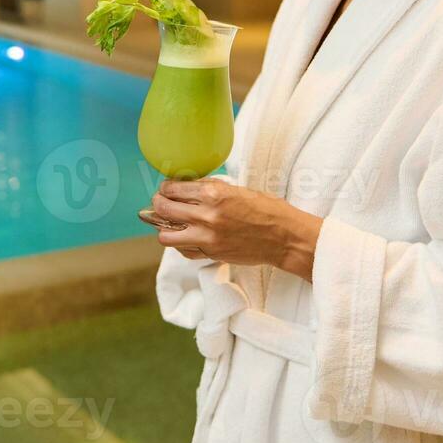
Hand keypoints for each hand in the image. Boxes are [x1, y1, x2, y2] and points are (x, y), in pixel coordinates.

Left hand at [151, 179, 322, 281]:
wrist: (284, 236)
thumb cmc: (265, 209)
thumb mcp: (237, 189)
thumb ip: (210, 189)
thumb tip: (185, 188)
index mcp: (214, 192)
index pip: (173, 188)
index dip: (165, 188)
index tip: (166, 189)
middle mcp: (207, 215)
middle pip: (164, 209)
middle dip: (158, 204)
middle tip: (160, 203)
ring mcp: (207, 237)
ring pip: (166, 235)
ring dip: (164, 228)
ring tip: (170, 223)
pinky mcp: (211, 253)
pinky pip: (183, 250)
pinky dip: (180, 244)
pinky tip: (185, 236)